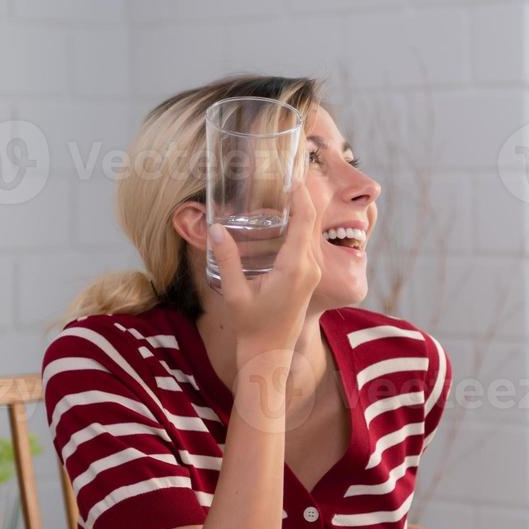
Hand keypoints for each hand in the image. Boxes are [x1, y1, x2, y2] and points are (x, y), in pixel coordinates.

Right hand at [209, 184, 323, 361]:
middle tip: (289, 173)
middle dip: (303, 196)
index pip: (305, 221)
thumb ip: (227, 260)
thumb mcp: (235, 293)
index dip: (301, 196)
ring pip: (312, 232)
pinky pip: (309, 243)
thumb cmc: (252, 327)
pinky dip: (301, 225)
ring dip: (303, 210)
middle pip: (312, 222)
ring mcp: (313, 273)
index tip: (293, 175)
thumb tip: (216, 228)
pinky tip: (287, 216)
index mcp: (295, 268)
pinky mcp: (309, 277)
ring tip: (287, 189)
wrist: (270, 354)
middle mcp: (310, 267)